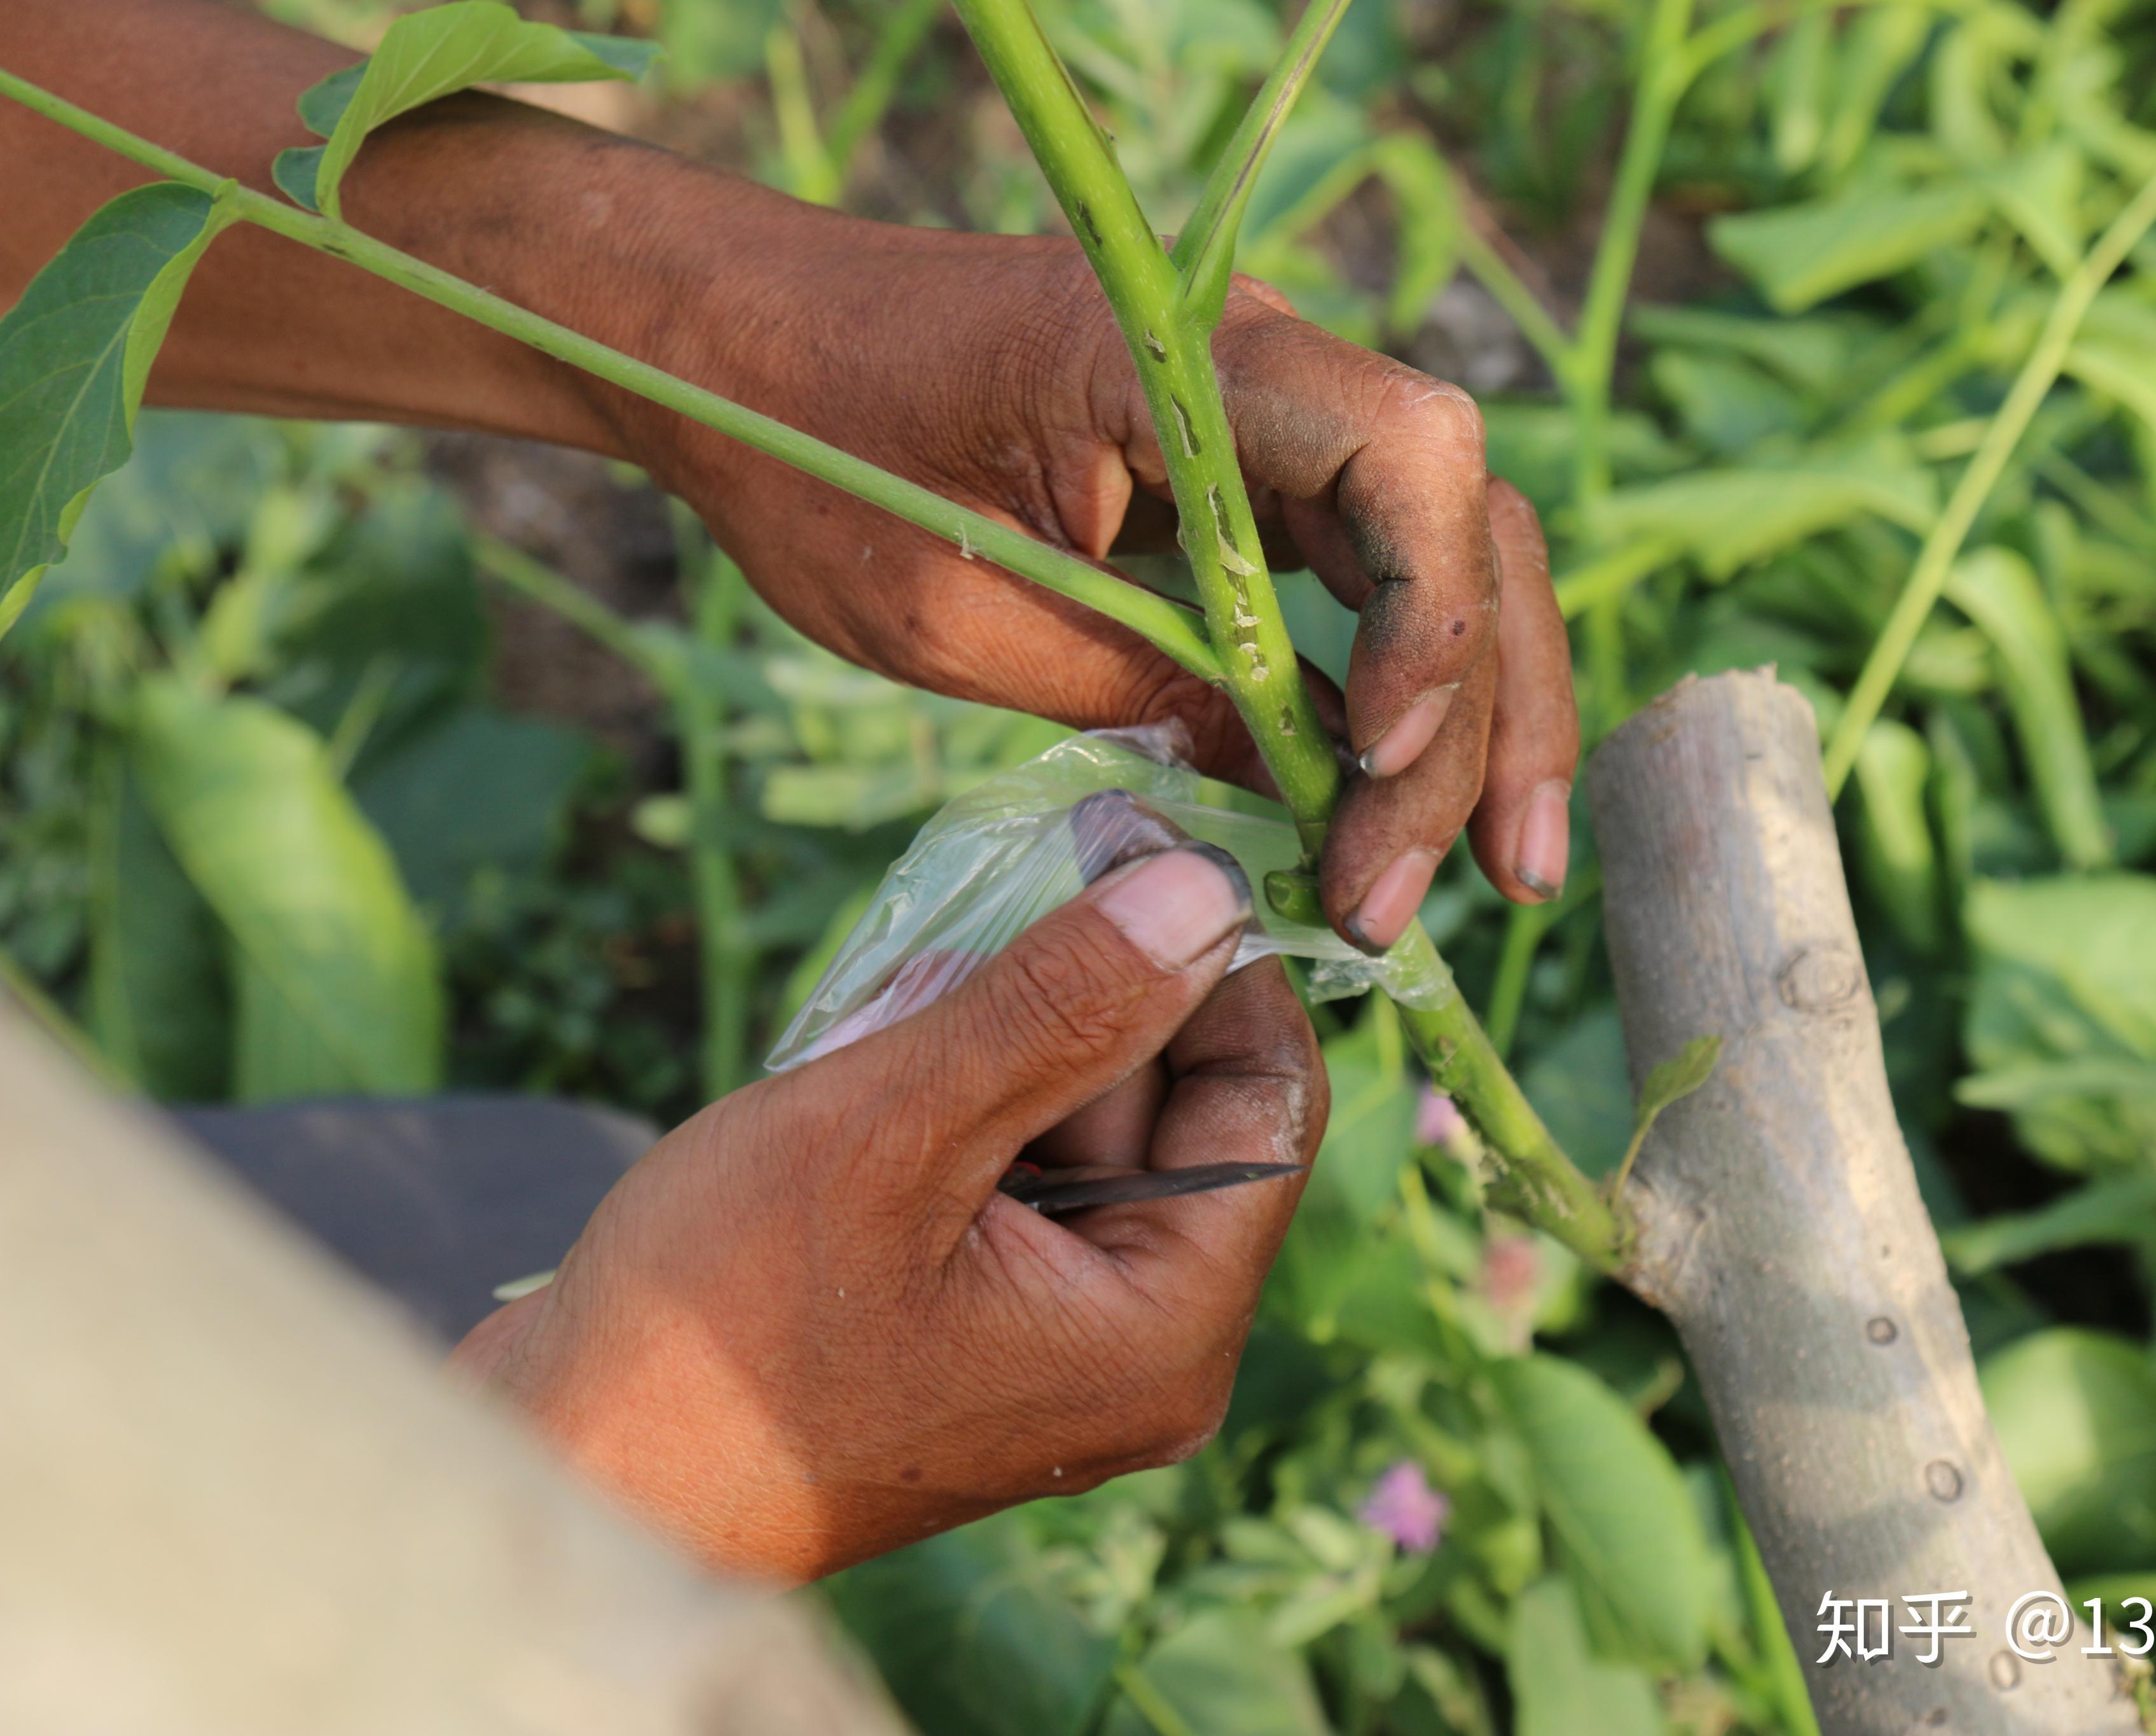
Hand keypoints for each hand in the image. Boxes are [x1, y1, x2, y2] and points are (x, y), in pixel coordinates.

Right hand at [450, 846, 1323, 1581]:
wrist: (564, 1480)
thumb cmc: (714, 1327)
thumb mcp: (893, 1133)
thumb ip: (1058, 1009)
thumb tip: (1200, 895)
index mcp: (1160, 1332)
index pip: (1266, 1107)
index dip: (1221, 966)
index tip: (1149, 844)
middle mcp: (1135, 1350)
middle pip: (1176, 1112)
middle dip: (1092, 991)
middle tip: (1021, 871)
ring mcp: (1052, 1342)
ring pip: (1084, 1129)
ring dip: (1011, 1033)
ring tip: (909, 990)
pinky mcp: (973, 1322)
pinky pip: (1011, 1173)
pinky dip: (961, 1095)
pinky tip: (879, 1043)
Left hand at [586, 211, 1580, 951]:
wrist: (738, 354)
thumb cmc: (814, 462)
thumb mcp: (972, 619)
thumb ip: (1150, 697)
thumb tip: (1299, 802)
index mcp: (1183, 356)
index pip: (1406, 450)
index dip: (1432, 611)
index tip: (1375, 756)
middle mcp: (1262, 362)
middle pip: (1462, 522)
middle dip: (1489, 712)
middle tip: (1487, 884)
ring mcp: (1266, 415)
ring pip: (1442, 557)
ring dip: (1480, 715)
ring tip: (1499, 875)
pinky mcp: (1245, 474)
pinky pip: (1369, 574)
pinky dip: (1402, 690)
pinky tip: (1411, 805)